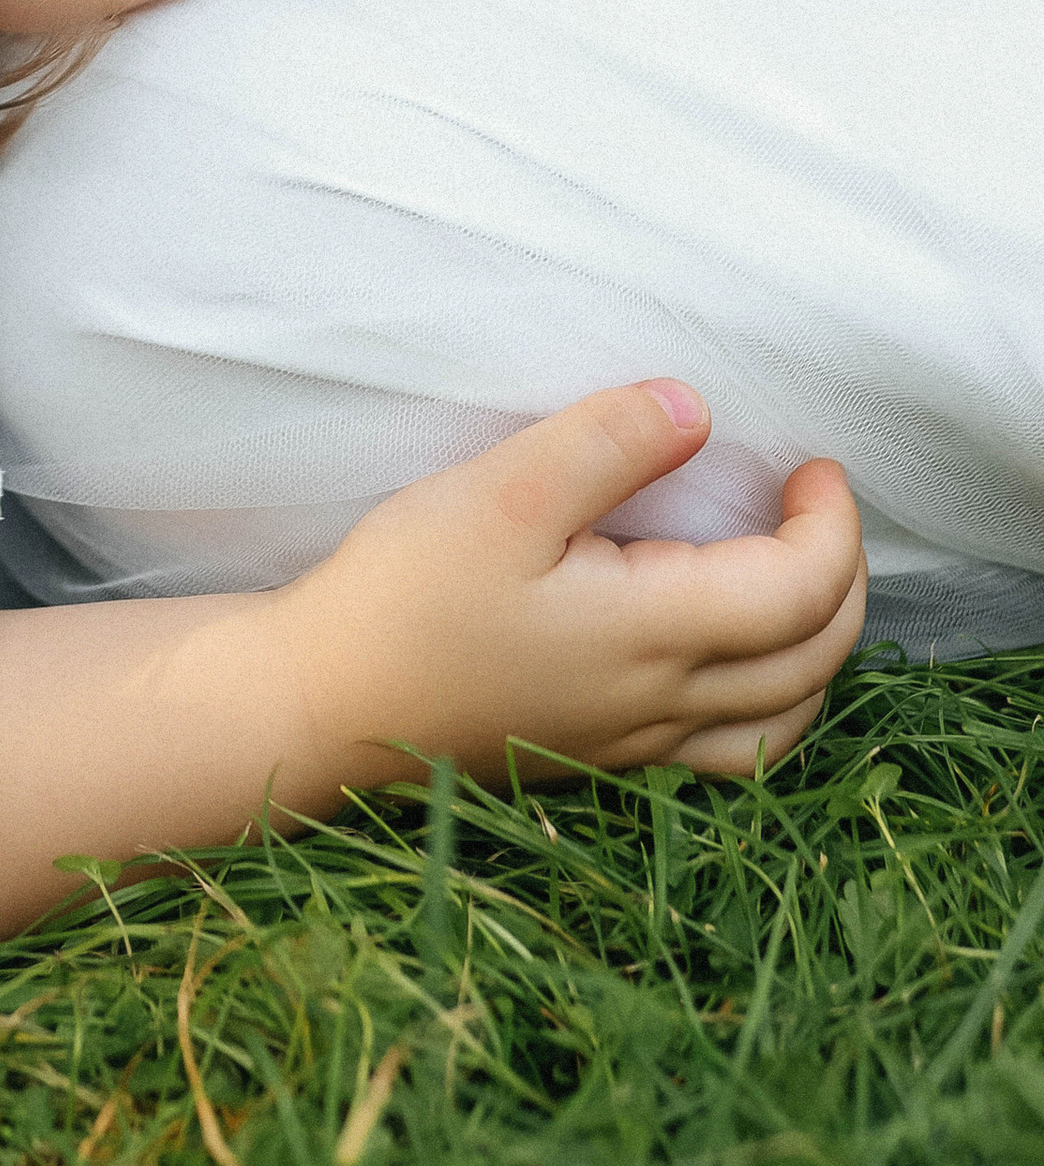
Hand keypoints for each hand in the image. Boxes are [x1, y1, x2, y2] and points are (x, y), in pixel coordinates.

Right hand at [278, 377, 865, 791]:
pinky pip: (729, 753)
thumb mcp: (500, 493)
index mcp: (653, 633)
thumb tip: (695, 410)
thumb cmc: (404, 595)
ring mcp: (632, 741)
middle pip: (812, 658)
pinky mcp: (596, 754)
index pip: (799, 589)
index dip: (831, 524)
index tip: (813, 464)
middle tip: (817, 505)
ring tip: (799, 580)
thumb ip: (605, 444)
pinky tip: (736, 667)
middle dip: (843, 578)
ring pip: (782, 718)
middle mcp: (661, 701)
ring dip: (819, 648)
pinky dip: (771, 708)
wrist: (323, 703)